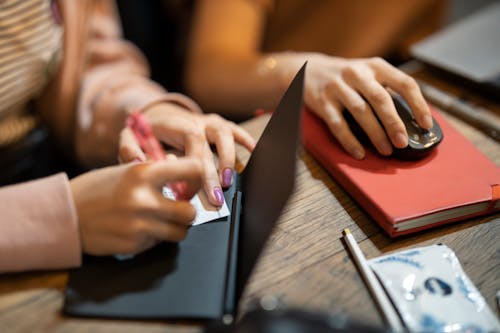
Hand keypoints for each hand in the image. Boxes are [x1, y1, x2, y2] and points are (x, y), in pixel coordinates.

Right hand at [70, 158, 202, 255]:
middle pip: (190, 212)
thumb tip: (180, 164)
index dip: (199, 175)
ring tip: (162, 220)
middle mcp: (144, 199)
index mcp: (143, 173)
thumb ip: (155, 169)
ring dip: (175, 228)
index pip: (192, 169)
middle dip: (188, 212)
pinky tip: (139, 229)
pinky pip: (158, 243)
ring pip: (180, 232)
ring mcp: (139, 225)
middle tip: (179, 209)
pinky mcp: (133, 245)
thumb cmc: (97, 188)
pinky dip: (154, 237)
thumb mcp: (125, 170)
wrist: (64, 214)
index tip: (197, 180)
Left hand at [118, 103, 255, 205]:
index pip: (192, 141)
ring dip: (230, 158)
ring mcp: (210, 122)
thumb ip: (129, 148)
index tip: (190, 192)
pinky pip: (236, 131)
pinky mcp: (220, 126)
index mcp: (176, 124)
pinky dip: (245, 140)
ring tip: (229, 182)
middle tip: (214, 198)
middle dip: (214, 172)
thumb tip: (139, 162)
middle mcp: (197, 121)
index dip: (195, 166)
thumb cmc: (146, 133)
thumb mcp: (130, 138)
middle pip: (211, 142)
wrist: (158, 115)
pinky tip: (254, 152)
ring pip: (226, 135)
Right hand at [278, 53, 432, 158]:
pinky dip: (350, 140)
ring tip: (385, 150)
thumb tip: (409, 120)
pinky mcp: (322, 101)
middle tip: (403, 142)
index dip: (418, 104)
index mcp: (375, 66)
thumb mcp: (366, 74)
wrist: (306, 69)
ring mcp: (338, 87)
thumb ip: (384, 90)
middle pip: (381, 99)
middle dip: (394, 124)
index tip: (425, 124)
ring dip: (375, 134)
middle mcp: (357, 73)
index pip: (404, 83)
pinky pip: (338, 124)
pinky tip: (359, 152)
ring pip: (361, 112)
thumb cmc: (344, 77)